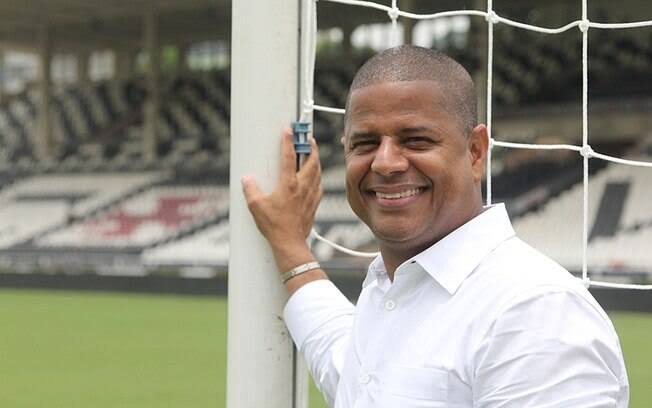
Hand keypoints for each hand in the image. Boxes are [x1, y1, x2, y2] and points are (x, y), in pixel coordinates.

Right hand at [241, 128, 322, 265]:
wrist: (290, 243)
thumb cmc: (273, 225)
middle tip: (309, 138)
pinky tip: (315, 178)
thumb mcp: (256, 206)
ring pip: (317, 172)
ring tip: (313, 153)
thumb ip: (250, 190)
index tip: (288, 129)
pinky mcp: (314, 204)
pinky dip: (318, 178)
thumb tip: (246, 179)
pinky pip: (319, 186)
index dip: (288, 141)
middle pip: (311, 161)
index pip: (289, 157)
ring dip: (316, 160)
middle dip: (311, 147)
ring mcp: (310, 195)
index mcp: (288, 184)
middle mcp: (302, 187)